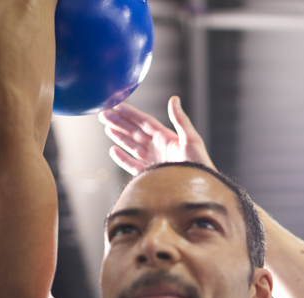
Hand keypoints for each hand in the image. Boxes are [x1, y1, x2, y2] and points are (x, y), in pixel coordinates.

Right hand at [98, 96, 213, 174]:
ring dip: (119, 137)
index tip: (117, 105)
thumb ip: (181, 120)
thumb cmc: (199, 165)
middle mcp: (159, 148)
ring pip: (132, 146)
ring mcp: (154, 162)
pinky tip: (113, 150)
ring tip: (107, 128)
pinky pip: (132, 165)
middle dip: (120, 123)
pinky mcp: (150, 175)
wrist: (198, 191)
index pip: (145, 122)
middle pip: (135, 132)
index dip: (131, 114)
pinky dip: (122, 158)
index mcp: (167, 138)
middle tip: (104, 115)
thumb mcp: (192, 140)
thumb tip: (174, 99)